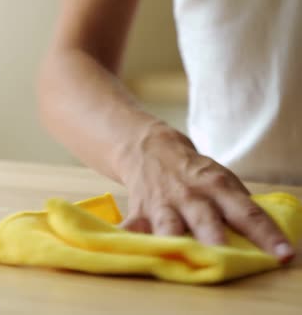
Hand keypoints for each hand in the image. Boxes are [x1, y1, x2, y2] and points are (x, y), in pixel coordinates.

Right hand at [118, 124, 294, 262]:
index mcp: (217, 186)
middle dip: (215, 240)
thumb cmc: (191, 170)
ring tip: (178, 258)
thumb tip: (260, 235)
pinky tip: (122, 245)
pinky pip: (132, 228)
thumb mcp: (219, 178)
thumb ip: (236, 204)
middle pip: (206, 220)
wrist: (148, 148)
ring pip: (168, 227)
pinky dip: (125, 238)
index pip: (247, 212)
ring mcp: (163, 204)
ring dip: (173, 242)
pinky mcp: (139, 210)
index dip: (266, 234)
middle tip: (226, 257)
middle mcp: (191, 196)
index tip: (283, 254)